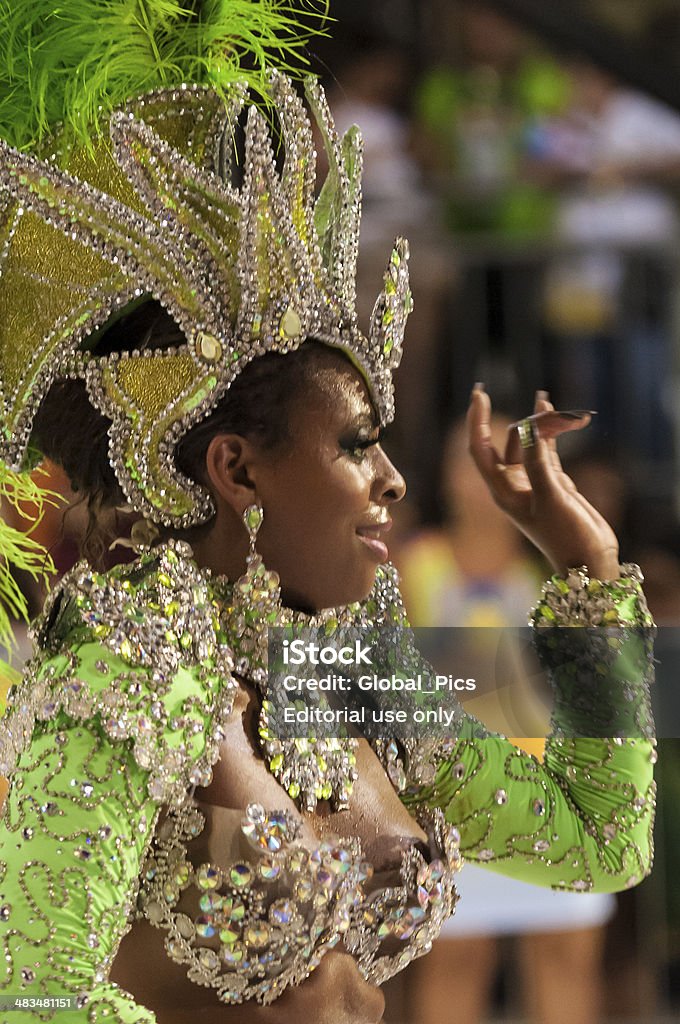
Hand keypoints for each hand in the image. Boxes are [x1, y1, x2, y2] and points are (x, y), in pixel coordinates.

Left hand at [467, 386, 620, 579]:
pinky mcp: (553, 482)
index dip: (477, 421)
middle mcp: (512, 484)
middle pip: (509, 441)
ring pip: (531, 443)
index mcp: (501, 491)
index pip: (479, 449)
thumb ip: (538, 463)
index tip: (480, 393)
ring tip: (568, 414)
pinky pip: (546, 449)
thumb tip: (528, 428)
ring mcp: (532, 482)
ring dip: (545, 426)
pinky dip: (551, 432)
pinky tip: (556, 413)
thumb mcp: (551, 498)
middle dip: (527, 421)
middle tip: (547, 405)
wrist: (589, 562)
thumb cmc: (566, 537)